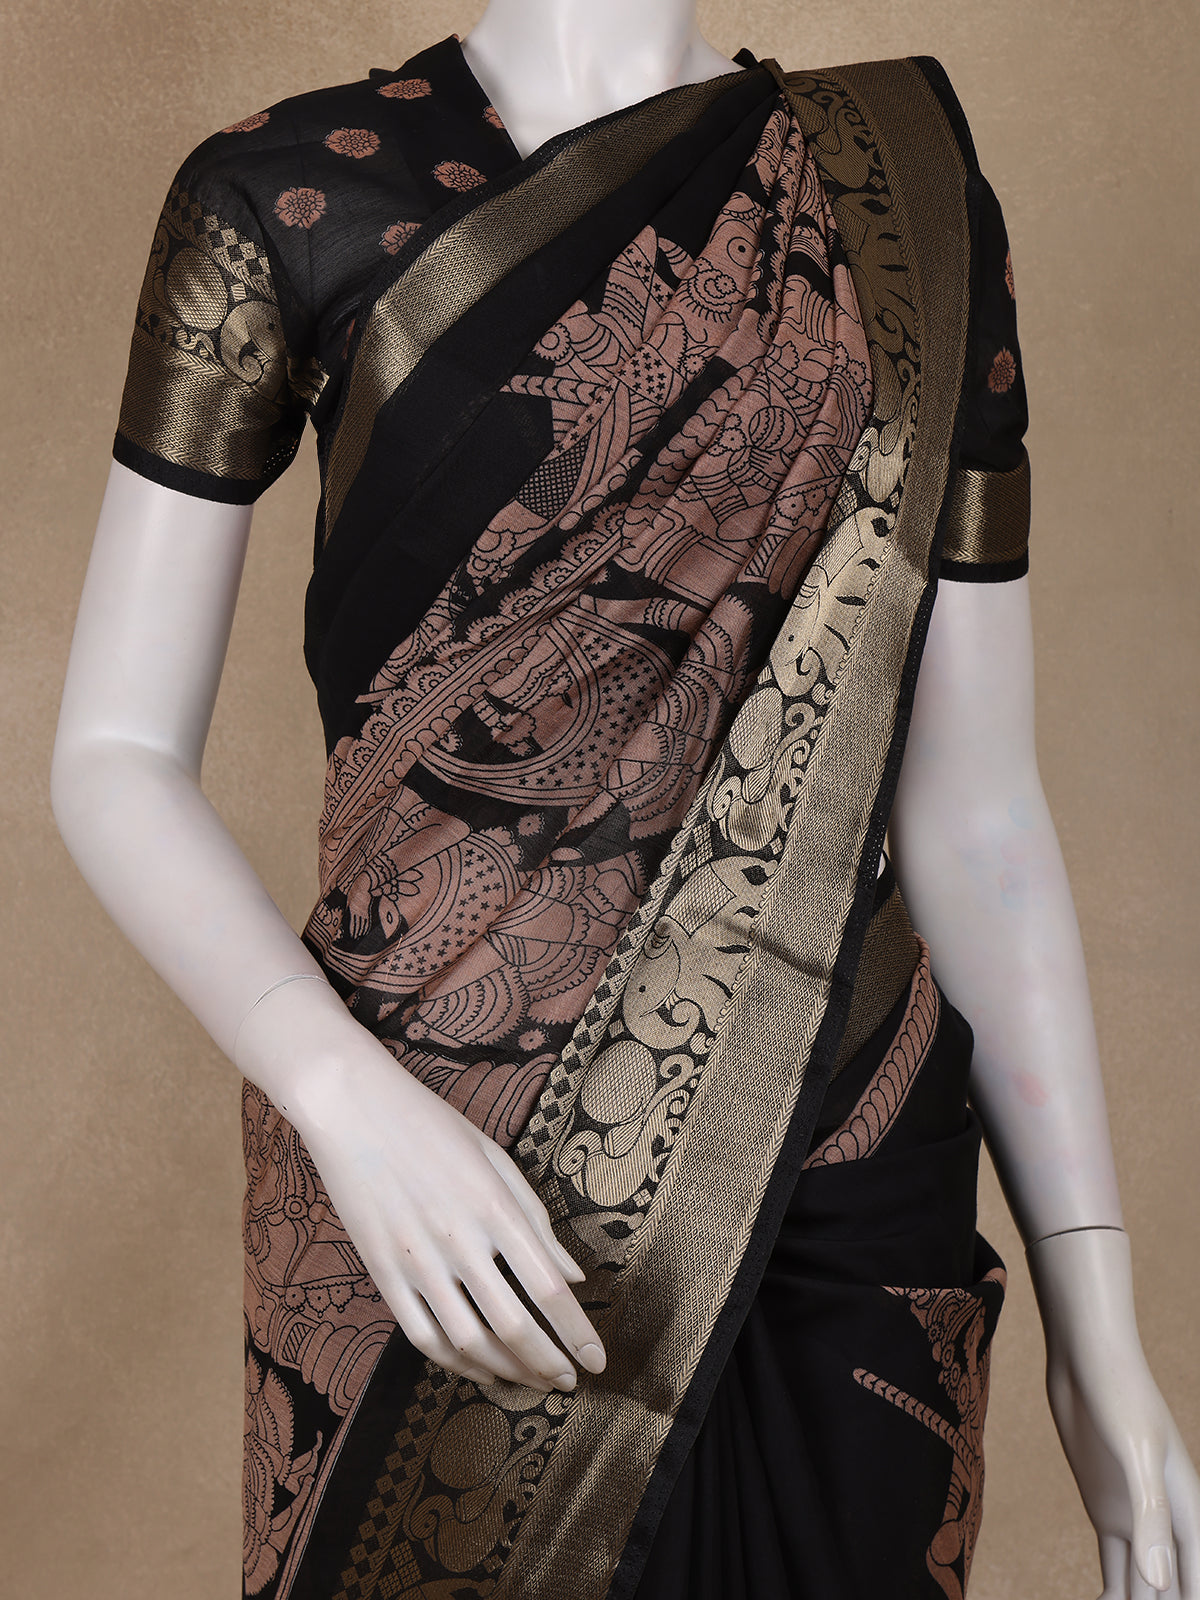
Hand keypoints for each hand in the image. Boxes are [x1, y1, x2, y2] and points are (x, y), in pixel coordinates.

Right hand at [236, 977, 607, 1393]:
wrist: (352, 1108)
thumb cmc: (431, 1125)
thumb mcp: (494, 1158)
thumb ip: (536, 1219)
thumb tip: (574, 1276)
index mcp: (495, 1206)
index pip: (550, 1288)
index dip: (578, 1333)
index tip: (596, 1360)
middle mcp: (459, 1240)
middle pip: (514, 1326)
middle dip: (548, 1365)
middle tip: (567, 1382)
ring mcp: (416, 1261)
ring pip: (468, 1342)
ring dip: (506, 1372)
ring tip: (529, 1383)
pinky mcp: (382, 1272)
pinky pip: (422, 1335)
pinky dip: (455, 1363)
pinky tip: (477, 1370)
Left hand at [1028, 1228, 1199, 1598]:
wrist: (1085, 1358)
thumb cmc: (1121, 1393)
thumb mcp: (1138, 1452)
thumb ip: (1150, 1516)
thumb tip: (1160, 1585)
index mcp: (1191, 1514)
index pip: (1198, 1584)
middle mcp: (1170, 1525)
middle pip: (1174, 1593)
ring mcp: (1138, 1521)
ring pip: (1145, 1588)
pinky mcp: (1107, 1512)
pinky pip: (1115, 1568)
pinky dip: (1110, 1596)